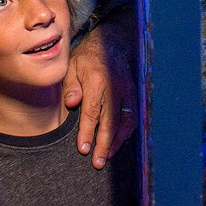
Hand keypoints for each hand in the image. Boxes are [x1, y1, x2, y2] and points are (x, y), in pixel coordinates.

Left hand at [63, 12, 137, 168]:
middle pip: (112, 120)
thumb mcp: (71, 65)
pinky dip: (126, 133)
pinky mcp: (134, 95)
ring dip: (117, 141)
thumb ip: (71, 85)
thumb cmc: (87, 57)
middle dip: (105, 143)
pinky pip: (133, 117)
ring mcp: (128, 91)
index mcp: (98, 80)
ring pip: (126, 121)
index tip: (83, 148)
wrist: (111, 42)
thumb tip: (72, 104)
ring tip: (107, 156)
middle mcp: (116, 87)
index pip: (93, 111)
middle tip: (97, 162)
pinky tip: (117, 143)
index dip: (88, 132)